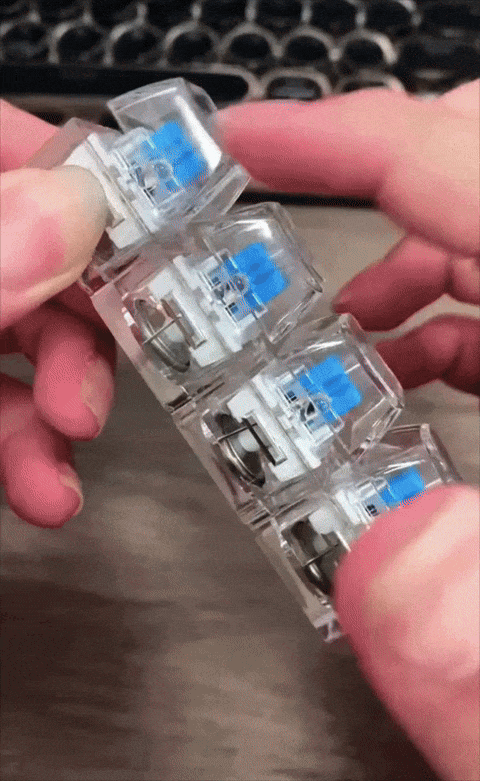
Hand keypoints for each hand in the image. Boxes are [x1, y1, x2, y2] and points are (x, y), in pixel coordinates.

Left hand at [1, 102, 113, 526]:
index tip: (154, 239)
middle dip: (80, 335)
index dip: (89, 185)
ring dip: (55, 414)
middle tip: (95, 390)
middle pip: (40, 258)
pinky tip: (41, 487)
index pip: (13, 151)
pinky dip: (24, 446)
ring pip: (22, 341)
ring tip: (62, 471)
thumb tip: (68, 209)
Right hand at [217, 82, 479, 780]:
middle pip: (479, 173)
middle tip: (286, 257)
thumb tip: (389, 567)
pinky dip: (449, 318)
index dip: (342, 140)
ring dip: (404, 266)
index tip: (252, 140)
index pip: (461, 169)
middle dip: (371, 198)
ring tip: (342, 331)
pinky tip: (416, 369)